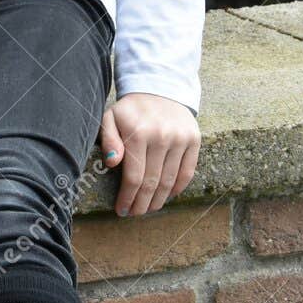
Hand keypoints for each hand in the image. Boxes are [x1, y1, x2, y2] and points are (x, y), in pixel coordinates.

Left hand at [97, 93, 199, 216]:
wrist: (160, 88)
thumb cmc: (130, 110)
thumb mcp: (110, 118)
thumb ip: (108, 140)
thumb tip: (112, 163)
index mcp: (138, 133)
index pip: (134, 177)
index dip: (128, 198)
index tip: (121, 210)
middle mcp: (162, 136)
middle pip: (152, 183)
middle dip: (142, 204)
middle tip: (134, 213)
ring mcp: (181, 139)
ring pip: (170, 181)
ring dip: (158, 200)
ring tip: (148, 208)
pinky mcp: (194, 140)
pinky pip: (187, 172)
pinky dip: (177, 189)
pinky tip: (166, 197)